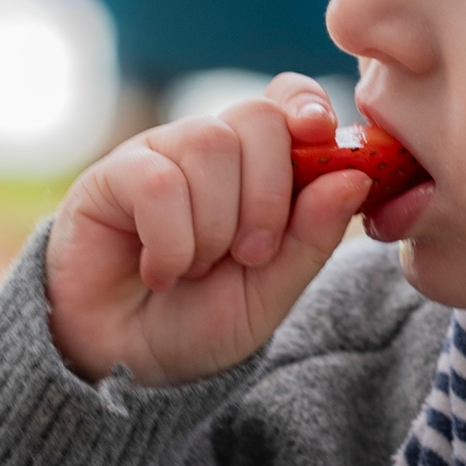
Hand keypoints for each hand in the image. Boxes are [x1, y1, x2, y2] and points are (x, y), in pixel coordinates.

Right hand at [46, 75, 371, 386]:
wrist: (125, 366)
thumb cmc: (199, 323)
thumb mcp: (272, 290)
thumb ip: (313, 236)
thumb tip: (355, 177)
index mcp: (256, 167)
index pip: (287, 100)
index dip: (307, 106)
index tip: (321, 136)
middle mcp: (209, 151)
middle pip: (257, 117)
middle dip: (269, 193)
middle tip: (252, 255)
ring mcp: (158, 157)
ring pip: (209, 143)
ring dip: (217, 223)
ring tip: (197, 269)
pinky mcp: (110, 177)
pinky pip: (157, 181)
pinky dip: (171, 240)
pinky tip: (160, 272)